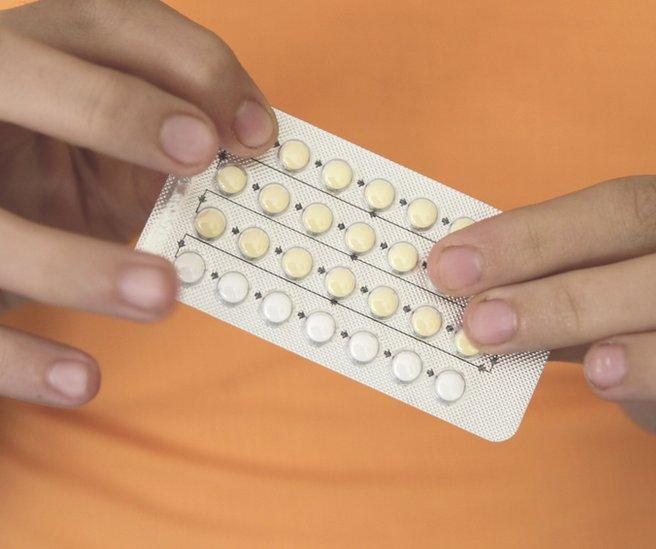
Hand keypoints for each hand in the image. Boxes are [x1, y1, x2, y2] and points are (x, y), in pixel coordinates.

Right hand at [0, 0, 276, 405]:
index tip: (257, 134)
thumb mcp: (117, 146)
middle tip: (200, 151)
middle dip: (115, 108)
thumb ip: (176, 145)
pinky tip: (84, 380)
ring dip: (76, 261)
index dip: (189, 65)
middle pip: (18, 73)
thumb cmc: (65, 171)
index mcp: (36, 51)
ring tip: (164, 294)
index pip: (105, 19)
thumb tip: (271, 170)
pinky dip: (21, 358)